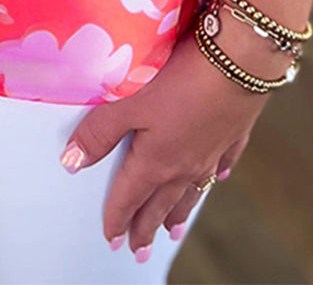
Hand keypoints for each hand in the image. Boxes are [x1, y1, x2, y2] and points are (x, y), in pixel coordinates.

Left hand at [61, 32, 269, 258]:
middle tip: (139, 252)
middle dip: (146, 228)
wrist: (241, 61)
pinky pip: (221, 164)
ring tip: (172, 230)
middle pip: (160, 204)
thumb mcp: (130, 101)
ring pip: (191, 192)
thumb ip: (100, 131)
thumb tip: (71, 162)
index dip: (117, 218)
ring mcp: (211, 151)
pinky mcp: (233, 133)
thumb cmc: (181, 79)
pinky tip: (216, 179)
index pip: (130, 197)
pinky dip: (214, 176)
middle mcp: (185, 164)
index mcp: (156, 160)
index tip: (111, 239)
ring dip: (178, 213)